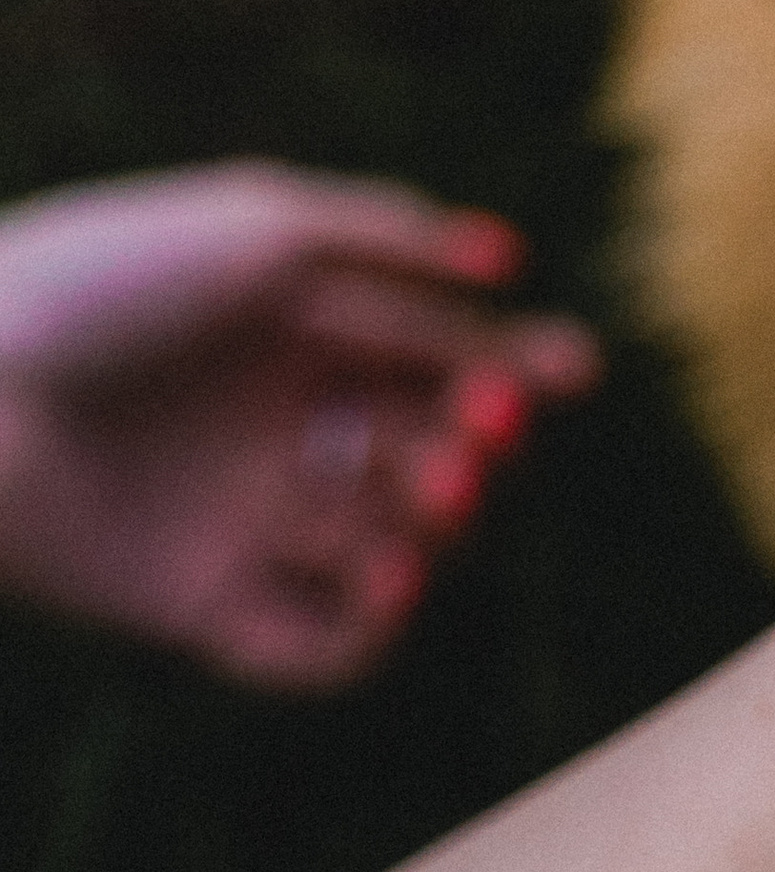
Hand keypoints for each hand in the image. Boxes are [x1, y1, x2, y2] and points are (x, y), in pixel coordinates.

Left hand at [0, 162, 598, 687]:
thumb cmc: (102, 287)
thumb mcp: (257, 226)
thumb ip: (390, 239)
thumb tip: (513, 264)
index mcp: (294, 329)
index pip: (435, 355)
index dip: (514, 364)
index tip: (575, 372)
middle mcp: (278, 426)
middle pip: (428, 451)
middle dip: (480, 444)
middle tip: (487, 438)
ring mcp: (242, 518)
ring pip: (390, 542)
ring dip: (435, 525)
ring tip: (434, 496)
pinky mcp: (199, 604)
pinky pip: (316, 645)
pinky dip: (369, 625)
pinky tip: (391, 581)